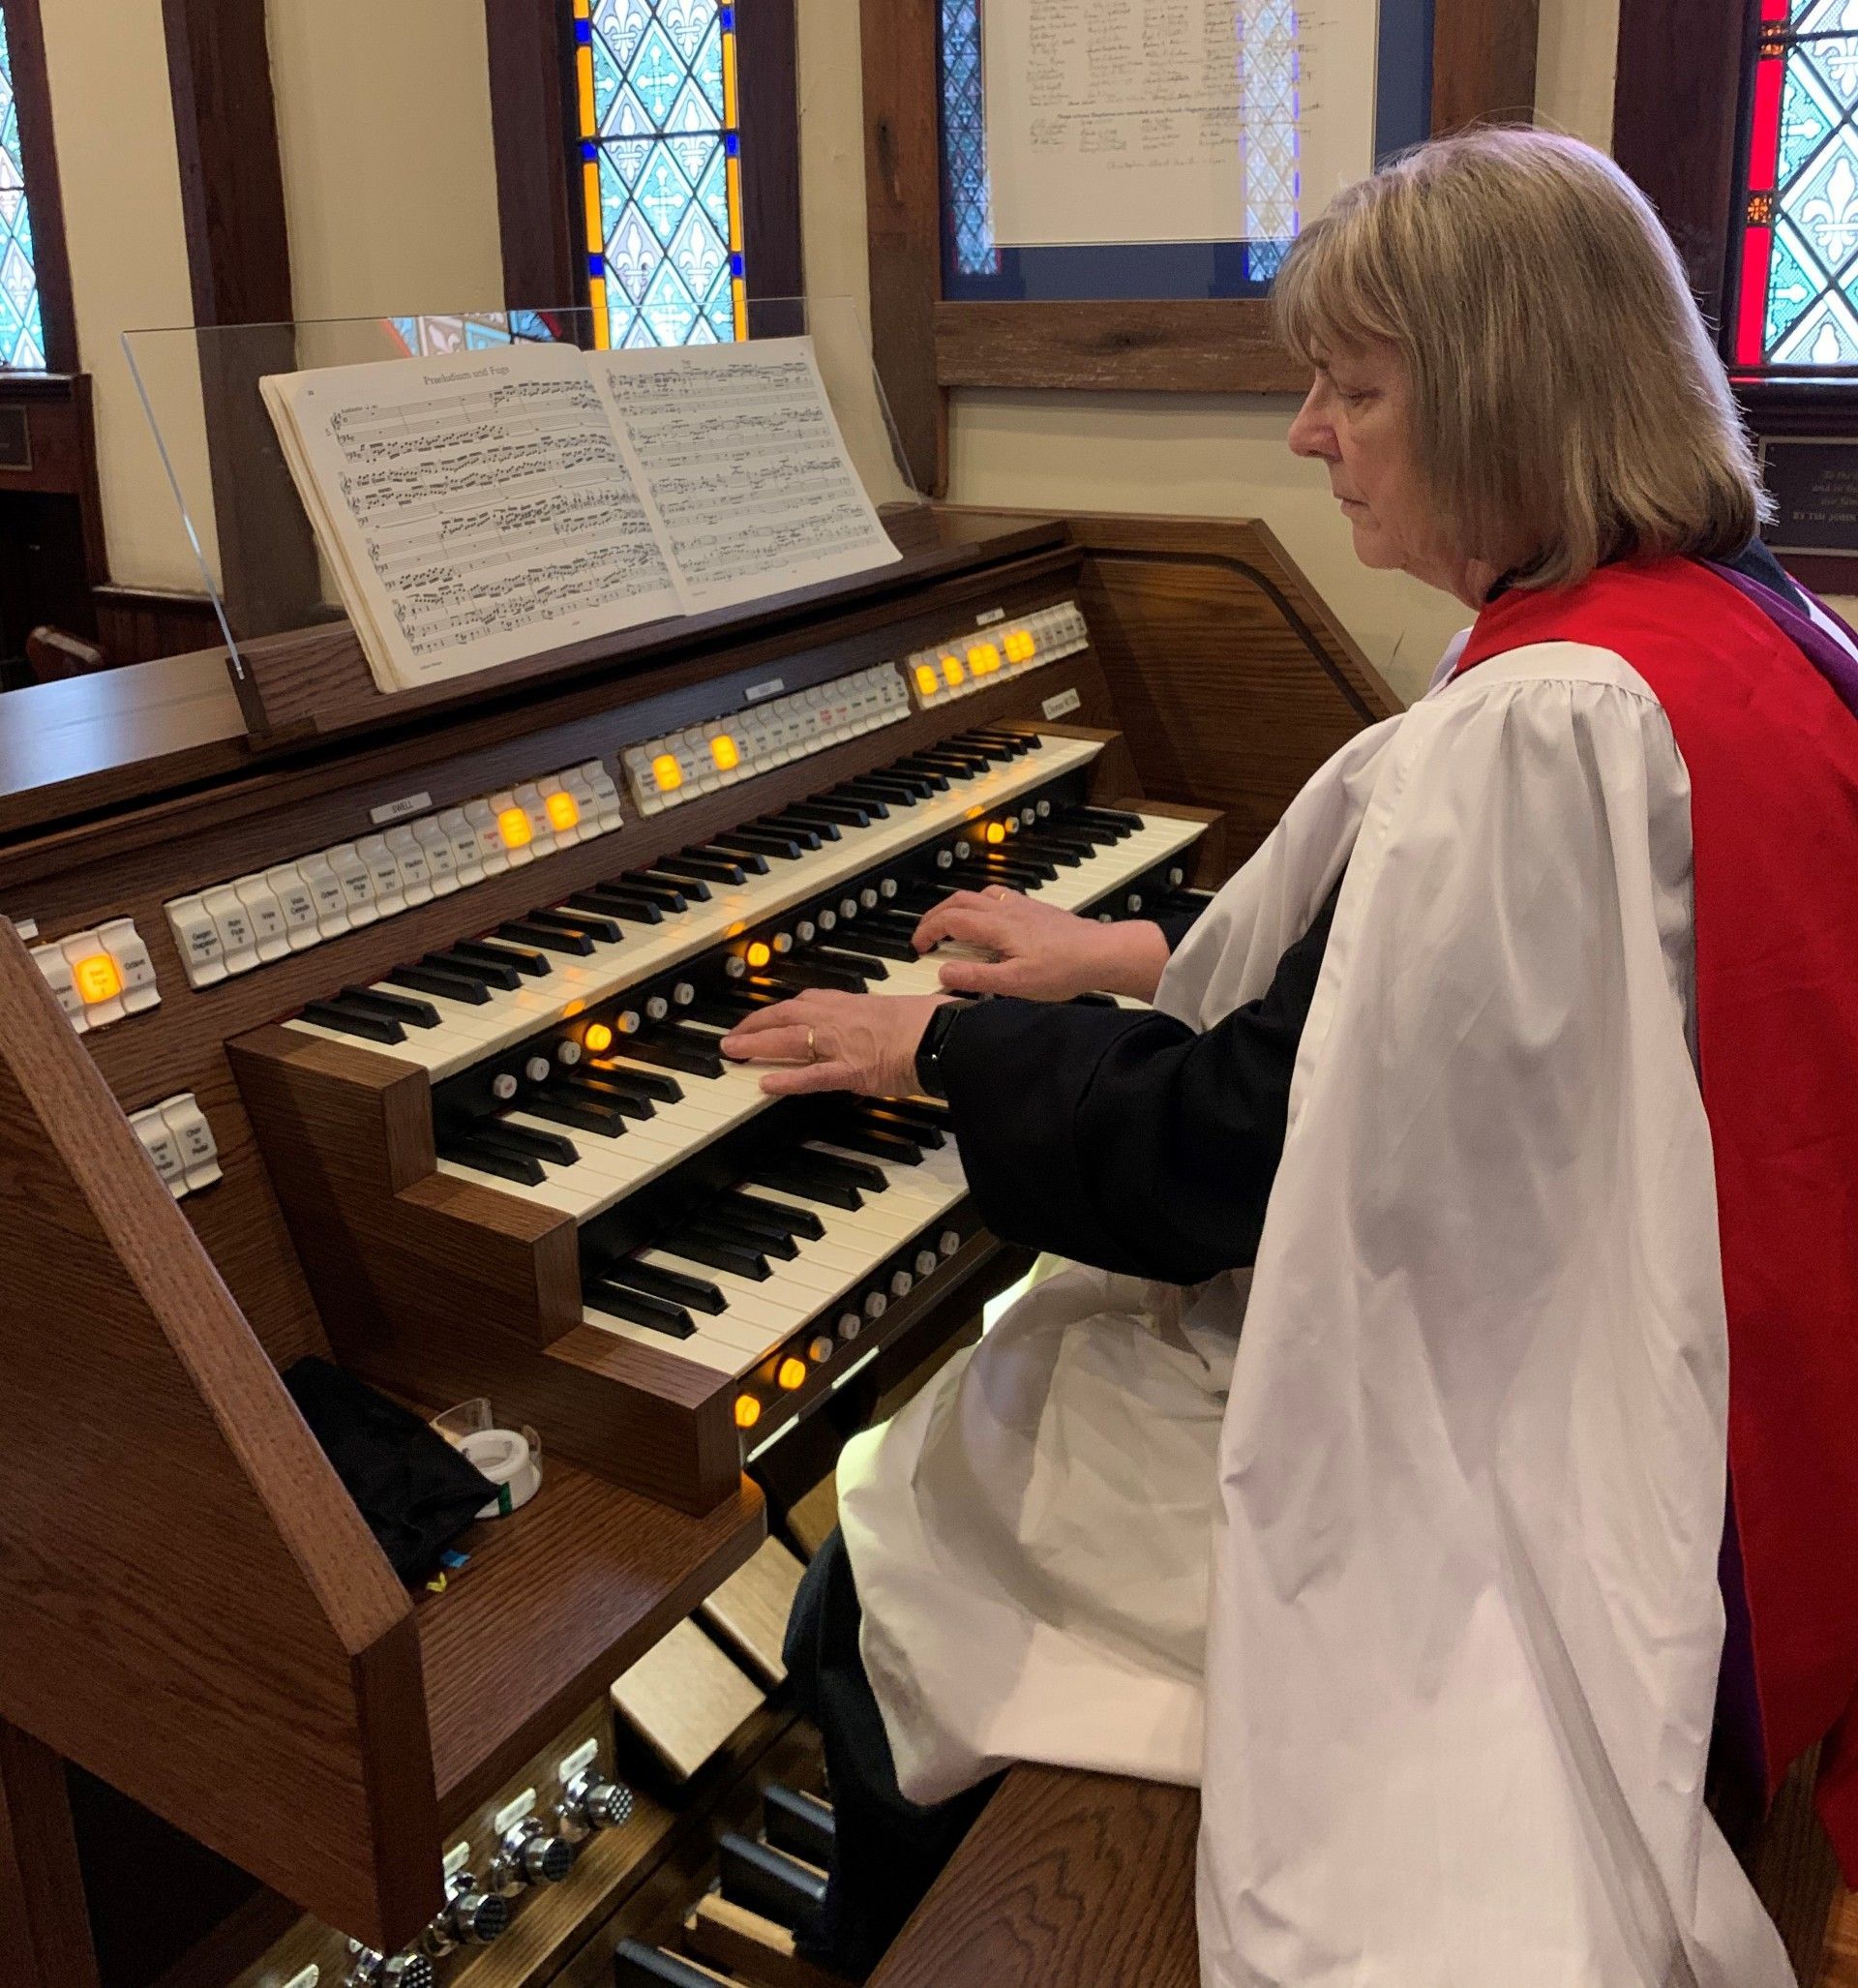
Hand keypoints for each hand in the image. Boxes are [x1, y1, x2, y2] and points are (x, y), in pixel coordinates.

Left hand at [720, 988, 952, 1096]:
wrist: (945, 1035)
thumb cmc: (935, 1023)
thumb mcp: (905, 1010)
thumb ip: (888, 1017)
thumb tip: (893, 1021)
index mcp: (856, 1004)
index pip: (810, 1000)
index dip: (785, 1008)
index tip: (770, 1013)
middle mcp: (842, 1019)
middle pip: (788, 1015)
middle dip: (757, 1023)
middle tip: (735, 1034)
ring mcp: (843, 1044)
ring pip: (790, 1039)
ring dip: (757, 1043)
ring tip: (733, 1051)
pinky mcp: (851, 1070)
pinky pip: (812, 1075)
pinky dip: (787, 1079)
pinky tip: (766, 1083)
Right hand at [912, 887, 1172, 1001]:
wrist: (1101, 953)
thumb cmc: (1064, 968)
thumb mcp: (1015, 984)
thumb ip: (976, 977)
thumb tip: (944, 972)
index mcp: (996, 926)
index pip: (949, 920)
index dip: (927, 931)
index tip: (918, 947)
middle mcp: (1006, 909)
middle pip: (958, 900)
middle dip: (935, 915)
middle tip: (926, 935)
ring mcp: (1022, 905)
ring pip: (978, 894)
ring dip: (957, 906)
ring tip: (951, 925)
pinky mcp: (1036, 908)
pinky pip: (999, 896)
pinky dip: (981, 904)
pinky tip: (990, 920)